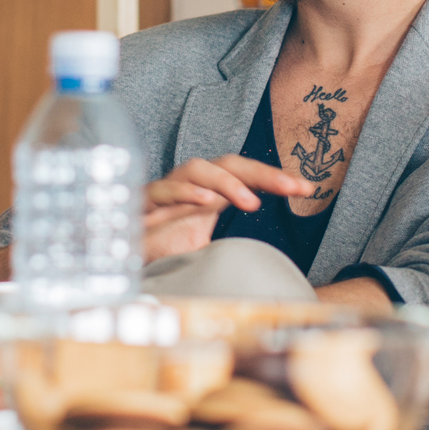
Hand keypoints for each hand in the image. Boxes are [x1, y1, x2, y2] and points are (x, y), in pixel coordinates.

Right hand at [142, 155, 307, 262]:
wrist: (120, 257)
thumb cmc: (163, 251)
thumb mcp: (207, 253)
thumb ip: (231, 249)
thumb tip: (267, 265)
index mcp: (210, 194)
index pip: (247, 177)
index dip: (276, 179)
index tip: (308, 189)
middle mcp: (192, 187)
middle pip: (230, 164)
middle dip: (264, 173)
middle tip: (294, 188)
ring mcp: (168, 192)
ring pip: (198, 168)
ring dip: (227, 181)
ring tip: (250, 202)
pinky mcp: (144, 204)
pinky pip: (164, 189)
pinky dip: (185, 191)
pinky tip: (205, 200)